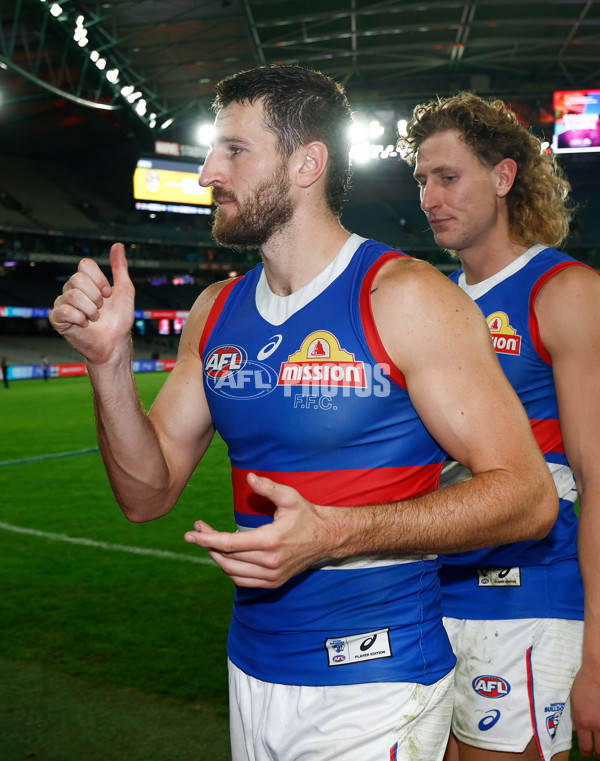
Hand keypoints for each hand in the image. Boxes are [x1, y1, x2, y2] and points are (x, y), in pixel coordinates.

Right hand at [49, 243, 134, 364]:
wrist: (115, 343)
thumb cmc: (120, 319)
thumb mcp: (124, 290)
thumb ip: (120, 267)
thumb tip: (118, 245)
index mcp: (85, 281)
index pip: (85, 264)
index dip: (100, 280)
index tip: (109, 294)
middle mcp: (71, 289)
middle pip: (77, 278)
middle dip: (96, 296)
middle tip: (101, 309)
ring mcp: (62, 303)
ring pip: (72, 295)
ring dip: (91, 310)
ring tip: (94, 319)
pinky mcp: (57, 318)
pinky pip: (65, 310)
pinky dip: (80, 319)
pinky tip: (84, 325)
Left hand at [184, 473, 334, 587]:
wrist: (326, 538)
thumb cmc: (306, 515)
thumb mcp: (289, 497)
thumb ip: (268, 488)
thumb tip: (249, 477)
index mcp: (270, 541)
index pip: (230, 544)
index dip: (207, 539)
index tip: (190, 534)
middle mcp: (269, 562)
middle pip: (227, 558)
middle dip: (208, 544)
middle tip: (198, 531)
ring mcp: (272, 575)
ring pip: (232, 572)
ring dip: (216, 558)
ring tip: (209, 542)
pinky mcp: (273, 582)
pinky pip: (242, 581)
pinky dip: (229, 570)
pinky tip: (224, 556)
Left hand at [571, 664, 599, 756]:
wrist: (598, 671)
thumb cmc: (584, 682)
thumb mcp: (573, 699)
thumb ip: (574, 716)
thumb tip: (576, 730)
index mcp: (583, 721)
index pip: (585, 746)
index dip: (586, 753)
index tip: (587, 753)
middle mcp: (596, 725)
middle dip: (598, 755)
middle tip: (598, 754)